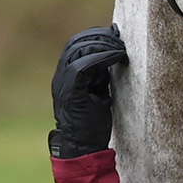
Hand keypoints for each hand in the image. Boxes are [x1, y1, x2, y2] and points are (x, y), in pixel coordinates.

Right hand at [49, 25, 126, 157]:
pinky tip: (117, 57)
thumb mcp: (98, 93)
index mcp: (66, 75)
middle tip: (119, 38)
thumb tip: (112, 58)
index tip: (115, 34)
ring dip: (103, 45)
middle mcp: (61, 75)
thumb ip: (100, 76)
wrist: (81, 147)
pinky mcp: (71, 90)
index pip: (75, 44)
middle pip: (76, 42)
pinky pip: (84, 65)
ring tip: (121, 48)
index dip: (95, 36)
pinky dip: (102, 57)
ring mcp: (63, 82)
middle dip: (100, 36)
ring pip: (78, 50)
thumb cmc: (91, 124)